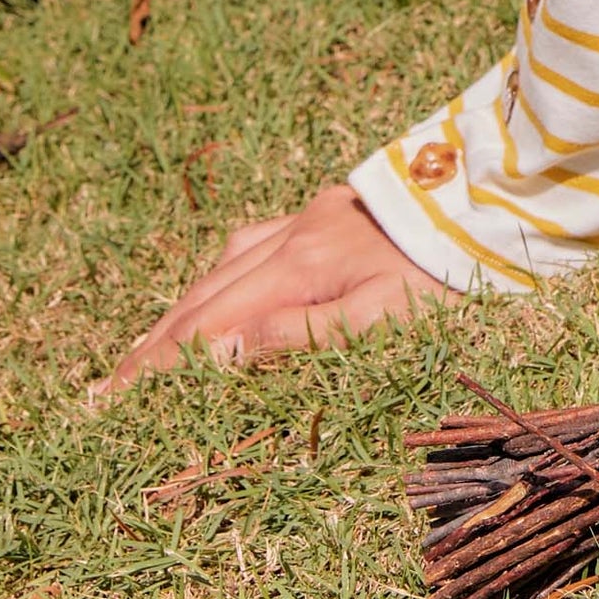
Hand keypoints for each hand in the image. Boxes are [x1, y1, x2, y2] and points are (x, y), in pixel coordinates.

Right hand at [101, 172, 444, 392]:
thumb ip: (300, 335)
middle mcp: (286, 239)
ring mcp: (303, 222)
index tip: (110, 404)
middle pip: (200, 302)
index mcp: (296, 267)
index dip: (156, 369)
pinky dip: (217, 283)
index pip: (205, 329)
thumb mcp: (382, 314)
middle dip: (151, 350)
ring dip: (178, 317)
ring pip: (219, 275)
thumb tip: (220, 354)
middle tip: (104, 393)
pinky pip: (248, 251)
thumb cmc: (447, 268)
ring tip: (144, 356)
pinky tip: (214, 296)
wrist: (493, 194)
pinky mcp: (323, 215)